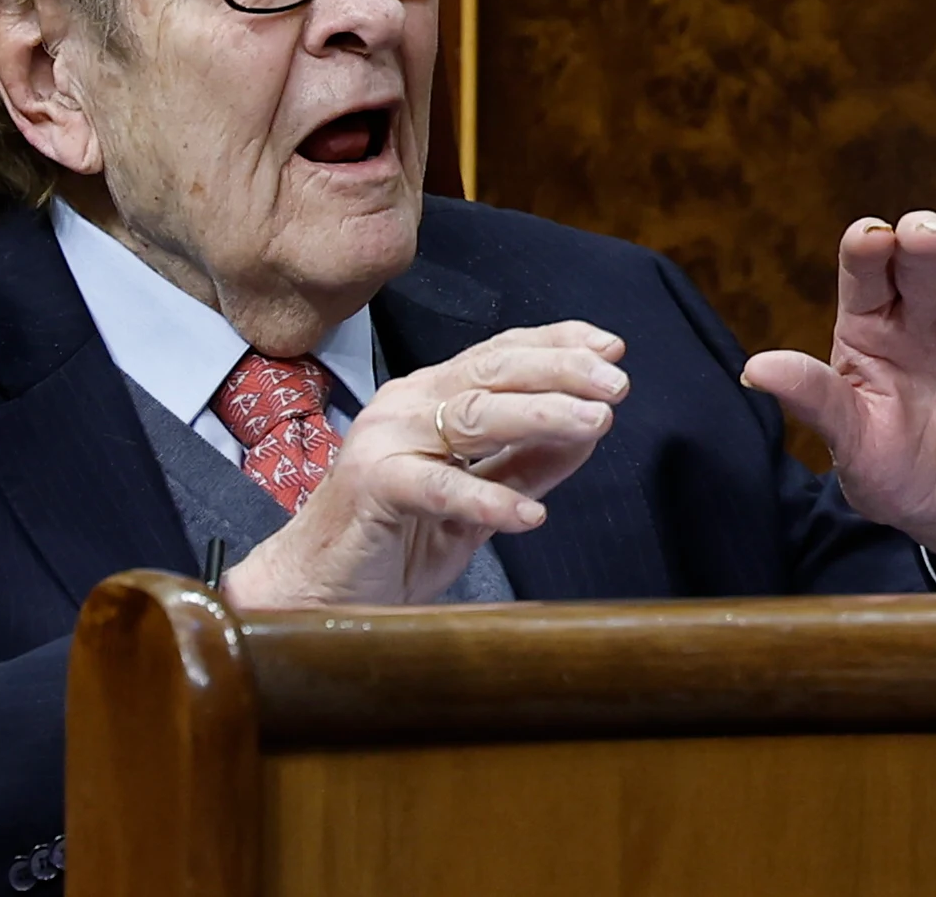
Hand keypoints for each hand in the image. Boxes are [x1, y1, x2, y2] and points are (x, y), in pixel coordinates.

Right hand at [222, 321, 628, 607]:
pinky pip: (439, 486)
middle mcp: (407, 404)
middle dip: (561, 372)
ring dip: (541, 417)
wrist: (318, 590)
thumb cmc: (396, 541)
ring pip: (472, 416)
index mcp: (430, 397)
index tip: (613, 349)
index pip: (500, 353)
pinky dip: (488, 498)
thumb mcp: (477, 500)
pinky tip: (531, 515)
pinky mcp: (371, 486)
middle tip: (617, 385)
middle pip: (492, 371)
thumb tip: (592, 428)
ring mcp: (385, 440)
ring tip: (596, 424)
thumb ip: (525, 462)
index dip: (558, 344)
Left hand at [741, 212, 935, 590]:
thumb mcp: (849, 441)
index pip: (866, 268)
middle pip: (924, 257)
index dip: (868, 245)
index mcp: (870, 325)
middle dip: (926, 237)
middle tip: (926, 237)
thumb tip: (753, 369)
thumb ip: (814, 399)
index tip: (872, 238)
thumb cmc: (890, 468)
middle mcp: (923, 316)